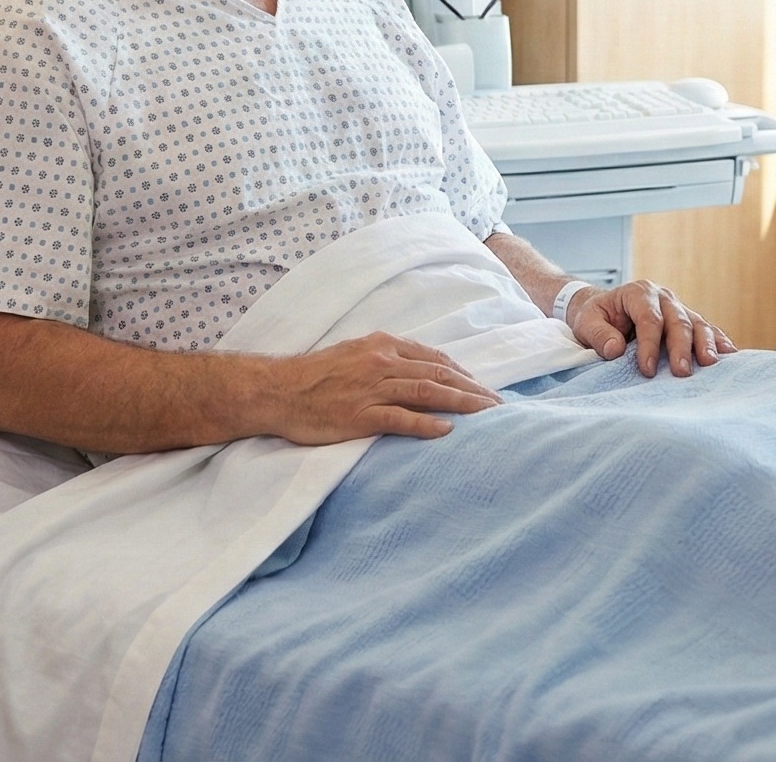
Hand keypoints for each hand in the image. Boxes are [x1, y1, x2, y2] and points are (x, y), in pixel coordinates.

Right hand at [265, 332, 501, 443]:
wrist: (277, 389)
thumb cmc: (315, 375)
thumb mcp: (355, 354)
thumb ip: (386, 360)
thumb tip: (418, 372)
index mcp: (382, 345)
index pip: (434, 359)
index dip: (463, 374)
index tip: (483, 388)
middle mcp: (381, 362)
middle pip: (438, 374)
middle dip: (473, 389)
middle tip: (499, 405)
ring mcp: (370, 388)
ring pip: (426, 392)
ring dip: (461, 403)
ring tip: (487, 416)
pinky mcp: (359, 414)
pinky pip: (399, 419)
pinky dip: (425, 424)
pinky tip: (447, 431)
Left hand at [568, 280, 734, 376]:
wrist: (604, 309)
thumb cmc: (594, 317)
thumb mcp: (586, 323)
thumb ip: (599, 335)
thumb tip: (616, 350)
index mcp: (638, 293)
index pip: (649, 319)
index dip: (649, 345)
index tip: (647, 370)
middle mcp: (663, 297)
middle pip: (677, 321)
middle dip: (681, 348)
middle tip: (682, 373)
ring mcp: (678, 307)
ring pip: (696, 324)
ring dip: (705, 344)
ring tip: (711, 364)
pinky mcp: (687, 320)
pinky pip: (706, 330)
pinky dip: (718, 341)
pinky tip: (730, 355)